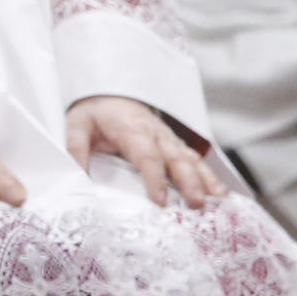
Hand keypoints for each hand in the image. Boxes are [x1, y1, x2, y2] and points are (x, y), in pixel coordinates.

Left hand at [65, 95, 221, 208]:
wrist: (108, 91)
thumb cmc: (94, 112)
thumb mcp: (76, 125)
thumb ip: (76, 149)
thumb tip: (79, 176)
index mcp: (131, 130)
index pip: (146, 155)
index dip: (154, 178)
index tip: (160, 200)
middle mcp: (155, 134)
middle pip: (176, 158)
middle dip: (189, 181)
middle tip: (198, 204)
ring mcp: (168, 138)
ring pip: (190, 158)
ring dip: (205, 178)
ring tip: (219, 199)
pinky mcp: (174, 143)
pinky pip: (194, 158)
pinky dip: (209, 174)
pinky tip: (221, 192)